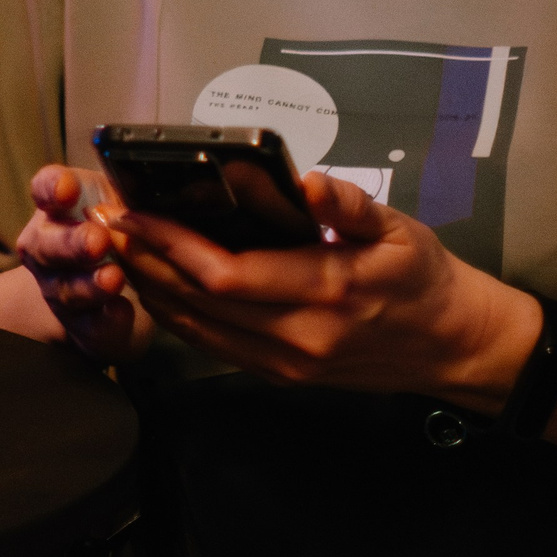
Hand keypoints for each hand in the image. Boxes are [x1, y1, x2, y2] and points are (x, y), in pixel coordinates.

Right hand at [15, 166, 149, 363]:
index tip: (68, 188)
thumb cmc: (121, 234)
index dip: (53, 188)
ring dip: (90, 285)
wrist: (108, 296)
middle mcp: (49, 249)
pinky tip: (123, 312)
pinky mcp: (82, 327)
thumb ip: (134, 194)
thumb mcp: (125, 203)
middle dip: (72, 243)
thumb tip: (168, 183)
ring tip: (114, 279)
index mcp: (59, 208)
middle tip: (97, 240)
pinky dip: (107, 321)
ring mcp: (61, 291)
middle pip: (47, 245)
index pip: (45, 189)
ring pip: (68, 289)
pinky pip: (91, 327)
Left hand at [110, 171, 535, 399]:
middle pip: (198, 302)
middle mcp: (299, 337)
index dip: (170, 244)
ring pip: (196, 329)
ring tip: (115, 246)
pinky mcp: (280, 375)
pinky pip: (212, 345)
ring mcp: (285, 363)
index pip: (226, 273)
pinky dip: (175, 314)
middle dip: (143, 260)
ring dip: (149, 288)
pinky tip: (153, 283)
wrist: (453, 347)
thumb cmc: (423, 278)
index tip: (132, 212)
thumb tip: (309, 181)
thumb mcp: (398, 228)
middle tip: (104, 222)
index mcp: (327, 291)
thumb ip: (348, 206)